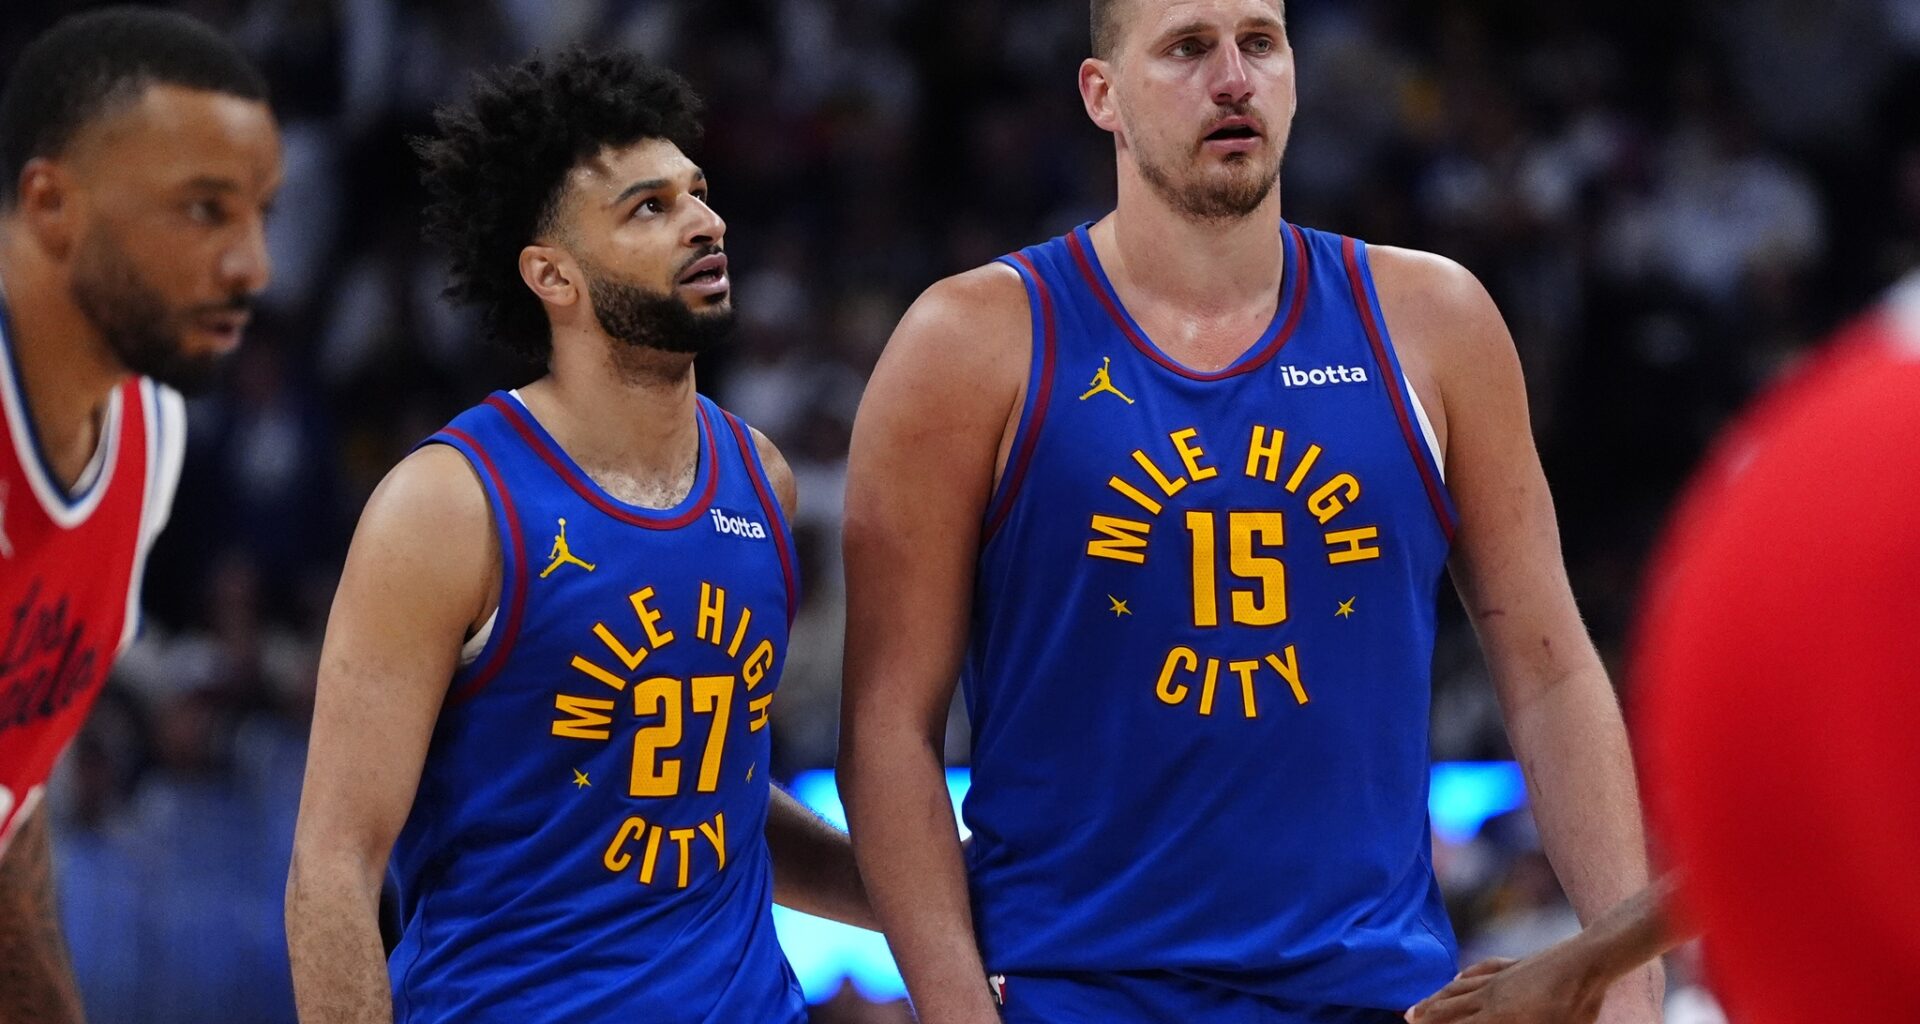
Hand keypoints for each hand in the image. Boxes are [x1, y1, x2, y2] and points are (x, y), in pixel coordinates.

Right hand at [1405, 949, 1602, 1023]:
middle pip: (1450, 1006)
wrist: (1589, 961)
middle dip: (1427, 1015)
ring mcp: (1501, 977)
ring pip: (1459, 987)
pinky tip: (1457, 976)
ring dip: (1436, 996)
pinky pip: (1480, 970)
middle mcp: (1492, 995)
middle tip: (1407, 1020)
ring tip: (1421, 1004)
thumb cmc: (1577, 1005)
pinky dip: (1463, 975)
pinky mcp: (1514, 965)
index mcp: (1500, 1016)